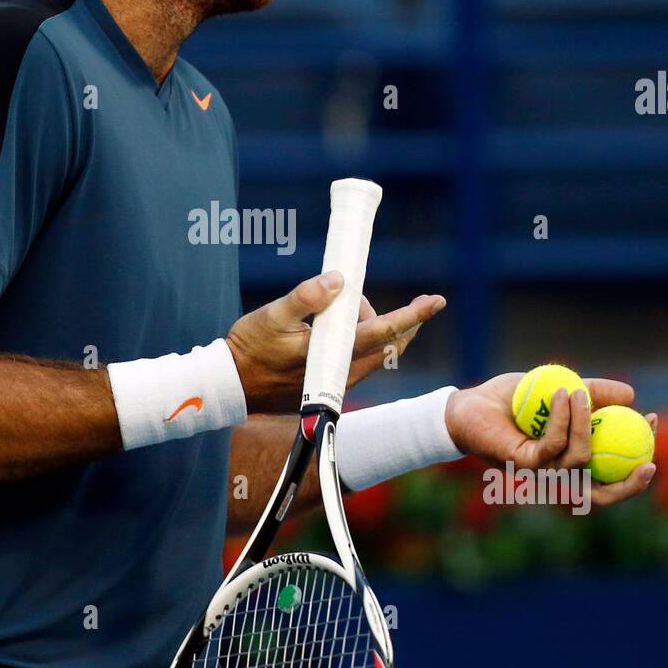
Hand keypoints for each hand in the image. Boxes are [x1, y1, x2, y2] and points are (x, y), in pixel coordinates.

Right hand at [226, 274, 445, 413]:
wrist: (231, 386)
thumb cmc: (249, 348)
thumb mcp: (272, 315)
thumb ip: (306, 297)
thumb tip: (339, 280)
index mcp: (333, 356)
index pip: (382, 333)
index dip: (412, 316)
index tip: (436, 301)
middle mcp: (343, 375)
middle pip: (389, 346)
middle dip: (394, 318)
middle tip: (367, 296)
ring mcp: (339, 384)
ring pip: (375, 352)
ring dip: (369, 325)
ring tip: (338, 304)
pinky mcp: (331, 386)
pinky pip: (359, 360)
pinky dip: (359, 339)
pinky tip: (335, 325)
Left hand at [444, 374, 657, 506]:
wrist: (468, 406)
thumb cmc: (512, 401)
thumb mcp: (560, 390)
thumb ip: (593, 393)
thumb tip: (631, 395)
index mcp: (569, 465)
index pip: (610, 478)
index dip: (637, 464)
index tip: (652, 422)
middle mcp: (556, 476)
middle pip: (601, 496)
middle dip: (629, 483)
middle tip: (648, 457)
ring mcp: (539, 473)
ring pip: (578, 460)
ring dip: (586, 425)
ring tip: (581, 393)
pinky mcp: (520, 464)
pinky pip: (551, 445)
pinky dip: (563, 420)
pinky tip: (565, 395)